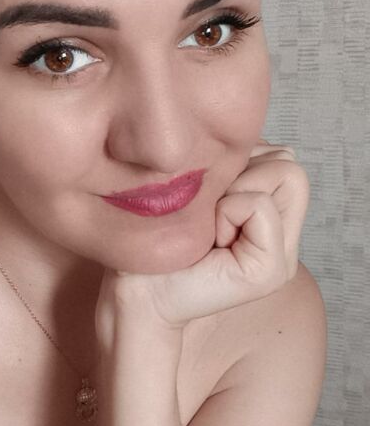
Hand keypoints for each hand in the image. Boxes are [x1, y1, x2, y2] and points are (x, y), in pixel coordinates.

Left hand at [95, 140, 309, 346]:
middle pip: (288, 162)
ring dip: (235, 190)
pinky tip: (208, 241)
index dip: (239, 162)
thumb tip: (242, 135)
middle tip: (208, 212)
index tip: (206, 198)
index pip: (283, 156)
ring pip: (286, 174)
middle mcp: (285, 238)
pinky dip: (227, 212)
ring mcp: (283, 258)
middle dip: (241, 172)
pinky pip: (259, 204)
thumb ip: (232, 166)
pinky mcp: (271, 271)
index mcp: (271, 218)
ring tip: (209, 225)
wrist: (136, 290)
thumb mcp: (199, 189)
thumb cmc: (157, 237)